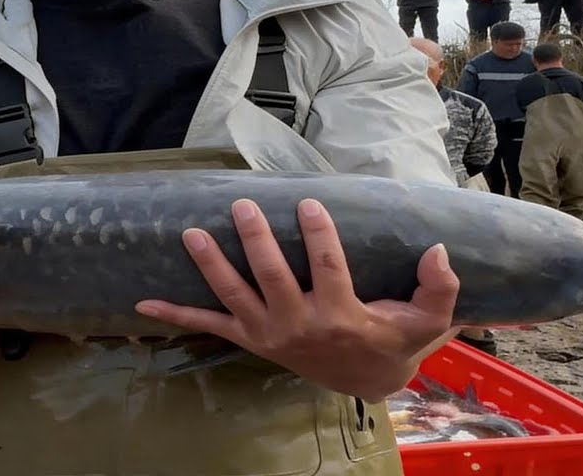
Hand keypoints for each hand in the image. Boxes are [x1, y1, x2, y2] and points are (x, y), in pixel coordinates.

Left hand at [135, 199, 459, 401]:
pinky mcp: (250, 338)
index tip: (307, 203)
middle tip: (242, 207)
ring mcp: (269, 332)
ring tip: (192, 233)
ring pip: (235, 295)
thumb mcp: (427, 320)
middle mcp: (299, 324)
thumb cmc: (395, 340)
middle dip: (255, 241)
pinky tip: (142, 304)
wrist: (368, 380)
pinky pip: (208, 326)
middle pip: (272, 277)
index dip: (317, 235)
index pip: (327, 267)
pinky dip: (176, 315)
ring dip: (211, 264)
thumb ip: (439, 287)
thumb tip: (437, 250)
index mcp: (340, 315)